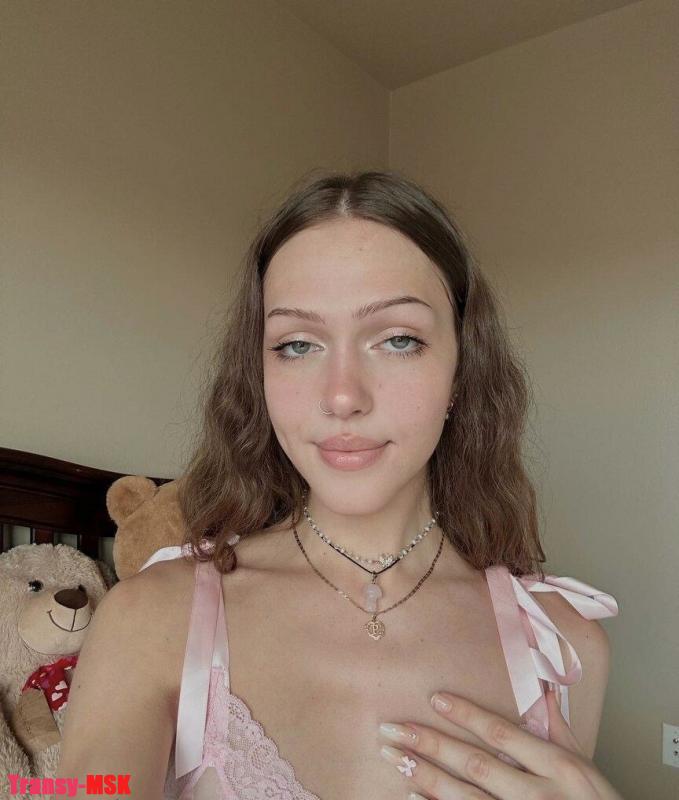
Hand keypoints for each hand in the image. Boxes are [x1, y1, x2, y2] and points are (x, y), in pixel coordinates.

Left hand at [378, 687, 623, 798]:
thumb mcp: (586, 769)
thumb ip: (559, 728)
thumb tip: (541, 686)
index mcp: (559, 768)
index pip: (503, 734)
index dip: (467, 715)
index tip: (435, 699)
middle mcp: (539, 794)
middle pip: (475, 764)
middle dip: (430, 744)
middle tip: (392, 727)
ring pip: (465, 797)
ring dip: (425, 776)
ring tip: (394, 757)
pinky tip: (411, 797)